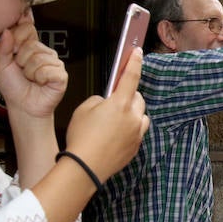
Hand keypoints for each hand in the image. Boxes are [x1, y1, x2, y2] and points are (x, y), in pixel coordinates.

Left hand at [0, 14, 66, 117]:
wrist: (23, 107)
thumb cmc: (14, 88)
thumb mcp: (1, 65)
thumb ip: (3, 47)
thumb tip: (7, 31)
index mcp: (31, 46)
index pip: (27, 28)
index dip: (17, 40)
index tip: (13, 54)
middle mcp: (44, 52)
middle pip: (31, 45)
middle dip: (21, 61)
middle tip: (23, 71)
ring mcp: (55, 63)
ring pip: (38, 59)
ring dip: (30, 73)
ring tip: (31, 79)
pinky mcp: (61, 75)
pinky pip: (47, 70)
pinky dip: (40, 79)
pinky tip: (40, 83)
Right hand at [63, 48, 149, 180]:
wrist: (85, 167)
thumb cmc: (82, 138)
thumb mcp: (84, 109)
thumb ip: (99, 100)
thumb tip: (107, 103)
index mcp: (121, 103)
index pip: (131, 77)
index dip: (135, 62)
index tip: (138, 53)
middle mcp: (133, 118)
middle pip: (138, 99)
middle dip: (128, 97)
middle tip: (112, 103)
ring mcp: (137, 134)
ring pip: (140, 117)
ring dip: (131, 114)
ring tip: (113, 122)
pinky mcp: (136, 148)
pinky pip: (137, 133)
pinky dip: (129, 130)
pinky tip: (113, 137)